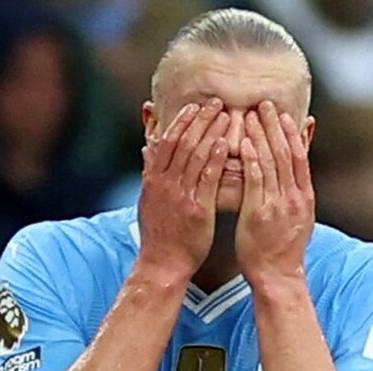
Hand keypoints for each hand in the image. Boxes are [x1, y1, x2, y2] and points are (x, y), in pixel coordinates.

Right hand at [137, 98, 229, 279]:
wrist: (162, 265)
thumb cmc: (161, 235)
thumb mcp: (149, 200)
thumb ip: (150, 173)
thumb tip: (146, 148)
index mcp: (153, 180)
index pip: (166, 142)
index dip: (181, 121)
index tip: (195, 105)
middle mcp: (164, 184)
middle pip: (182, 142)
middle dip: (199, 119)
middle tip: (216, 102)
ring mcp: (179, 196)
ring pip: (195, 155)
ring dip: (210, 132)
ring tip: (226, 115)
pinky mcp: (196, 210)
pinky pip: (206, 179)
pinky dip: (214, 159)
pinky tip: (225, 144)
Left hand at [235, 101, 315, 287]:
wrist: (278, 276)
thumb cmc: (282, 247)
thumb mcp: (298, 216)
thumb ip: (296, 190)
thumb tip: (295, 174)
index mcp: (304, 196)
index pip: (299, 155)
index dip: (290, 132)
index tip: (280, 112)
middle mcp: (295, 197)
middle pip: (286, 152)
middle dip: (275, 126)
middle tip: (263, 103)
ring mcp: (279, 204)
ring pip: (271, 162)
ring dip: (260, 135)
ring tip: (249, 115)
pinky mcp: (261, 213)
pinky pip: (256, 181)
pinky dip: (251, 160)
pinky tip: (242, 143)